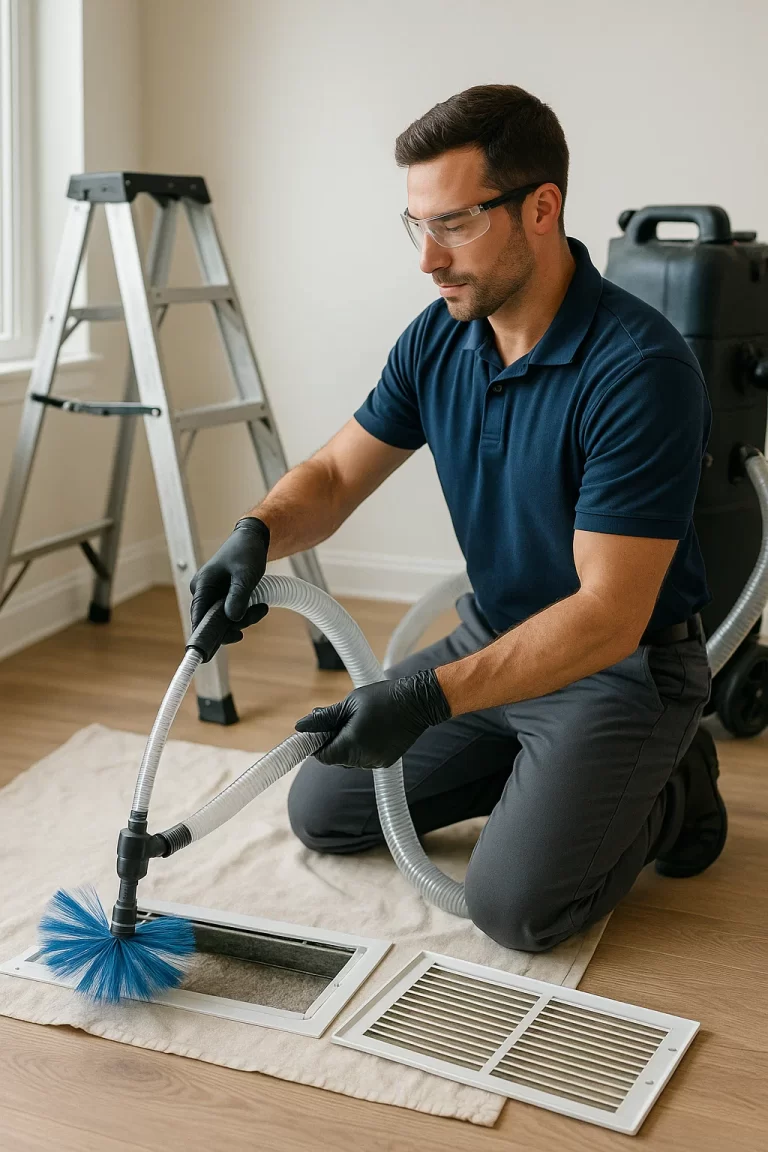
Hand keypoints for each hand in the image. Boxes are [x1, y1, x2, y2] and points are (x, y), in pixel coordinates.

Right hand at [189, 517, 269, 643]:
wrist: (253, 539)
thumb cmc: (247, 552)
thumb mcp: (246, 575)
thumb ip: (238, 597)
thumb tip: (232, 619)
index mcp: (202, 586)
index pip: (199, 618)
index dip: (204, 637)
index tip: (207, 656)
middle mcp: (204, 593)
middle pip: (213, 623)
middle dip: (235, 624)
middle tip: (258, 613)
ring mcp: (213, 596)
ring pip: (225, 620)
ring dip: (244, 619)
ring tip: (262, 607)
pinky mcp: (223, 598)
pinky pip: (231, 614)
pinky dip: (245, 614)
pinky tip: (259, 606)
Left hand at [295, 668, 450, 769]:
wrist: (416, 702)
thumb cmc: (382, 698)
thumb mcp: (349, 703)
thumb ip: (324, 718)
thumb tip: (301, 726)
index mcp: (351, 745)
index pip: (322, 756)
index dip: (316, 744)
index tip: (316, 732)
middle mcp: (363, 759)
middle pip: (336, 759)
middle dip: (332, 742)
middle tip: (339, 720)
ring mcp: (376, 763)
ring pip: (350, 760)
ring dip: (347, 746)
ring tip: (357, 722)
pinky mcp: (386, 761)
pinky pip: (365, 759)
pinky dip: (361, 748)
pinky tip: (369, 730)